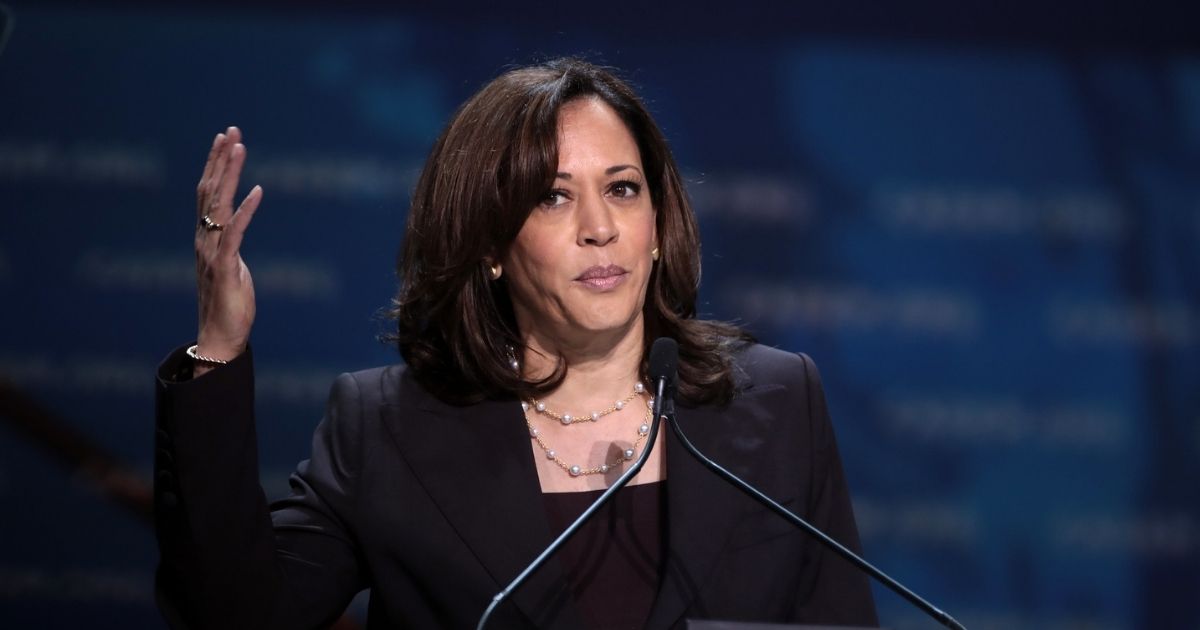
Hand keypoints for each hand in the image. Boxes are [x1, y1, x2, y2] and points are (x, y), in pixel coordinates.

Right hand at [193, 126, 262, 370]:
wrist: (220, 337)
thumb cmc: (228, 303)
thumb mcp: (231, 266)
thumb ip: (229, 245)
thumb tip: (234, 229)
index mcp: (206, 238)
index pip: (207, 193)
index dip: (215, 164)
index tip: (225, 138)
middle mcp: (204, 239)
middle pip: (209, 190)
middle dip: (221, 158)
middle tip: (231, 130)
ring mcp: (212, 252)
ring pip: (218, 204)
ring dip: (230, 173)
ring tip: (239, 146)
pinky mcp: (225, 267)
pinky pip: (235, 233)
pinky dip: (246, 211)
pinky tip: (258, 191)